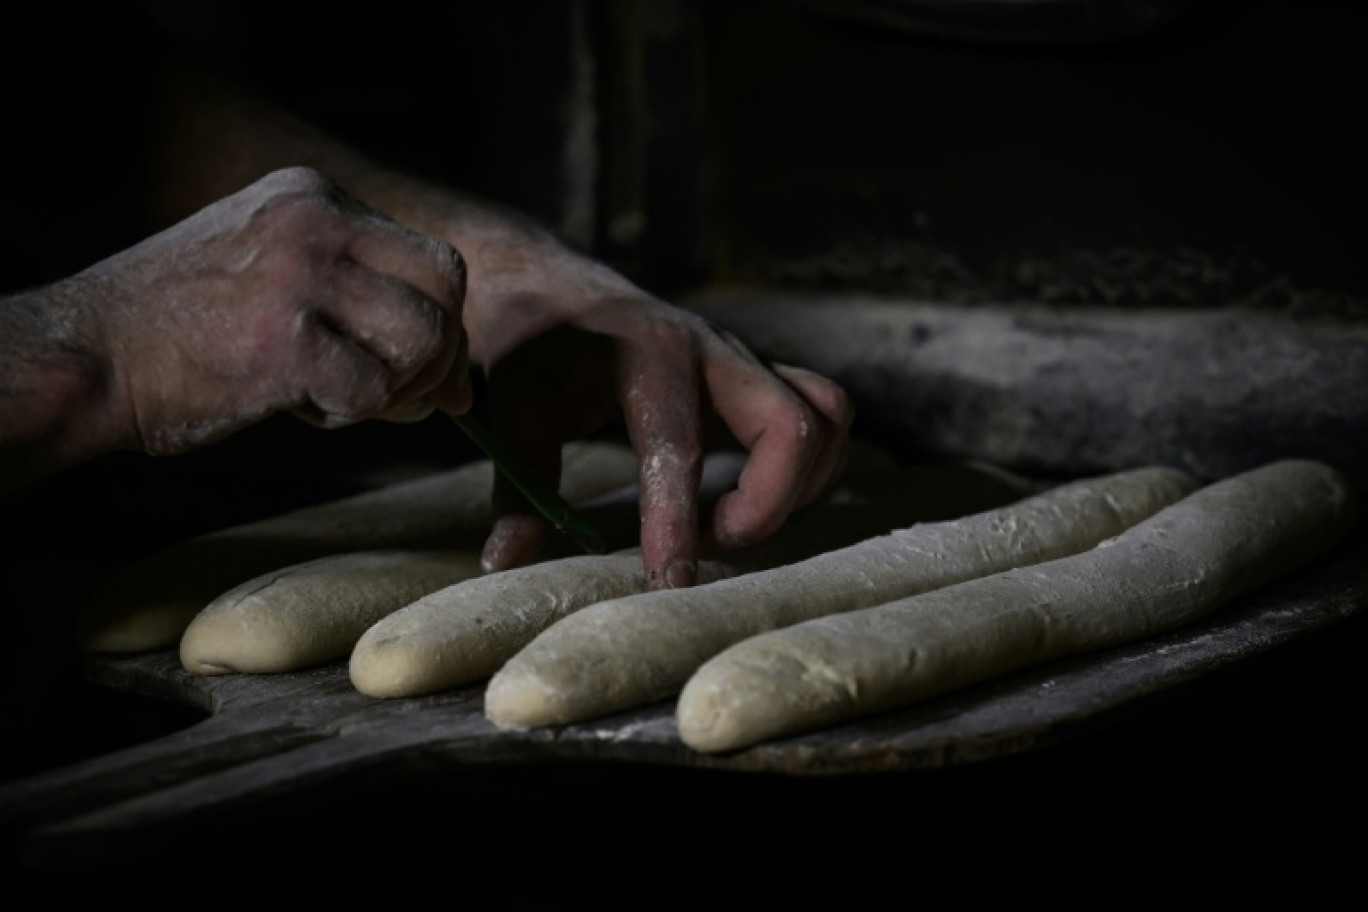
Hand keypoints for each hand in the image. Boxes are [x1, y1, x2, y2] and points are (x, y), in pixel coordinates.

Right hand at [82, 166, 469, 454]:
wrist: (85, 357)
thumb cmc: (185, 334)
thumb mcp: (277, 280)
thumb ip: (364, 309)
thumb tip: (464, 386)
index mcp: (312, 198)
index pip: (432, 258)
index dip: (441, 324)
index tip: (419, 372)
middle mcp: (314, 221)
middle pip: (445, 290)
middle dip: (435, 358)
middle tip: (393, 397)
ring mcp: (299, 276)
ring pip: (423, 340)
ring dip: (396, 389)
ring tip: (336, 397)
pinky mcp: (282, 340)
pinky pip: (372, 392)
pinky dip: (346, 416)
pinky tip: (296, 406)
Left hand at [473, 285, 853, 589]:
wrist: (554, 283)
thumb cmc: (536, 344)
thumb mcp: (517, 408)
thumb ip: (519, 489)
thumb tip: (504, 566)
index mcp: (649, 356)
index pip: (679, 448)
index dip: (678, 524)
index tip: (668, 585)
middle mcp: (715, 351)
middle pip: (794, 426)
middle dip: (766, 505)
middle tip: (710, 544)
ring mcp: (747, 360)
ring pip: (827, 417)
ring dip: (798, 486)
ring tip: (731, 523)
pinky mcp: (761, 374)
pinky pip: (825, 414)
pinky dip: (809, 467)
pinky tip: (751, 498)